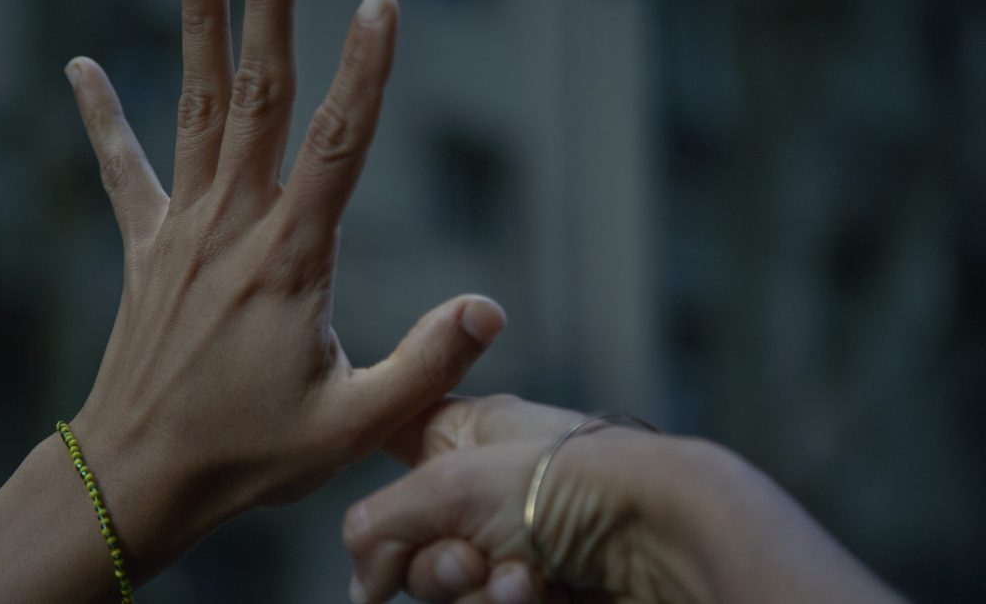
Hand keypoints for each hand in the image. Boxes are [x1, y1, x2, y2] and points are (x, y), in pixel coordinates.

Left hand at [64, 0, 504, 576]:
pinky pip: (124, 169)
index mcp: (290, 260)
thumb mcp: (355, 426)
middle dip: (270, 13)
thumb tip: (489, 308)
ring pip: (198, 110)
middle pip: (259, 97)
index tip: (381, 1)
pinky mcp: (147, 250)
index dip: (365, 70)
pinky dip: (103, 117)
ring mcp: (183, 232)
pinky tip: (80, 65)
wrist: (138, 478)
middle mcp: (233, 227)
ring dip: (200, 30)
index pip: (337, 144)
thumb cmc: (249, 455)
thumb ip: (427, 364)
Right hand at [343, 395, 684, 603]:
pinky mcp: (545, 592)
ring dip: (477, 594)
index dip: (378, 474)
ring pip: (453, 591)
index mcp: (467, 437)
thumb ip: (379, 527)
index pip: (397, 441)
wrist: (664, 535)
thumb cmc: (565, 480)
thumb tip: (360, 587)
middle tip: (469, 559)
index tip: (372, 521)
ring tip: (524, 578)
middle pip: (412, 543)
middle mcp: (488, 489)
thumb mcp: (449, 485)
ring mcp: (519, 542)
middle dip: (434, 564)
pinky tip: (546, 594)